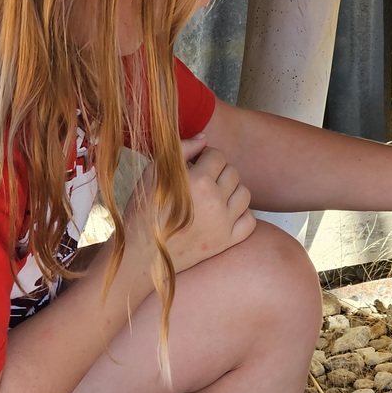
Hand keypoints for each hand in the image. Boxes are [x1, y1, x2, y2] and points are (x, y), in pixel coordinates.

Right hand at [125, 135, 255, 272]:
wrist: (141, 254)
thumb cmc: (143, 212)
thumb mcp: (154, 174)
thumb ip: (181, 151)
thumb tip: (203, 138)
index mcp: (198, 182)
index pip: (217, 156)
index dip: (205, 156)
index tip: (195, 164)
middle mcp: (215, 202)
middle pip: (232, 173)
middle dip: (218, 172)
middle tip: (202, 180)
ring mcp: (224, 224)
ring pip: (244, 194)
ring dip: (231, 190)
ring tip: (214, 195)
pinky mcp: (226, 242)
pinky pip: (250, 221)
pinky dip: (242, 214)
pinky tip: (225, 213)